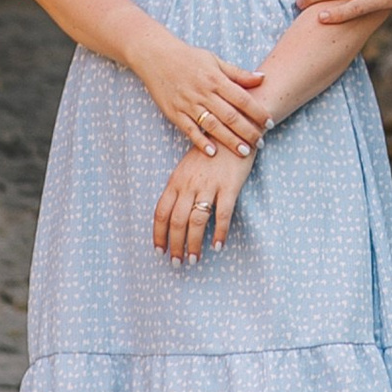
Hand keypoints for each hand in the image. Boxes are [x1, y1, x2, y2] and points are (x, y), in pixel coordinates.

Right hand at [128, 30, 266, 155]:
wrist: (157, 56)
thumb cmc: (189, 58)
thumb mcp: (215, 60)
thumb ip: (238, 73)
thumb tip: (262, 78)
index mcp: (215, 79)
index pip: (241, 98)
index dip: (257, 111)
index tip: (269, 122)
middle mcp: (204, 92)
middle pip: (230, 115)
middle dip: (247, 130)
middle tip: (261, 142)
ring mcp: (189, 104)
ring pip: (213, 126)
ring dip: (229, 140)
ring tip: (244, 152)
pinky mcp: (175, 113)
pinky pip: (189, 130)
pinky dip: (200, 141)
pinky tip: (212, 153)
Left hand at [154, 144, 250, 265]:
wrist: (233, 129)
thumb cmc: (210, 151)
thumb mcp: (187, 167)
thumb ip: (179, 188)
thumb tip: (171, 217)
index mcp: (176, 180)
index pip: (161, 212)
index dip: (159, 234)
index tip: (159, 251)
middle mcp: (189, 184)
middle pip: (177, 221)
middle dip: (175, 245)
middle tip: (177, 263)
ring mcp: (208, 185)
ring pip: (196, 221)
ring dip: (194, 244)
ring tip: (194, 260)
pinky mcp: (229, 186)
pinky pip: (222, 214)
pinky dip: (219, 233)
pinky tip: (218, 245)